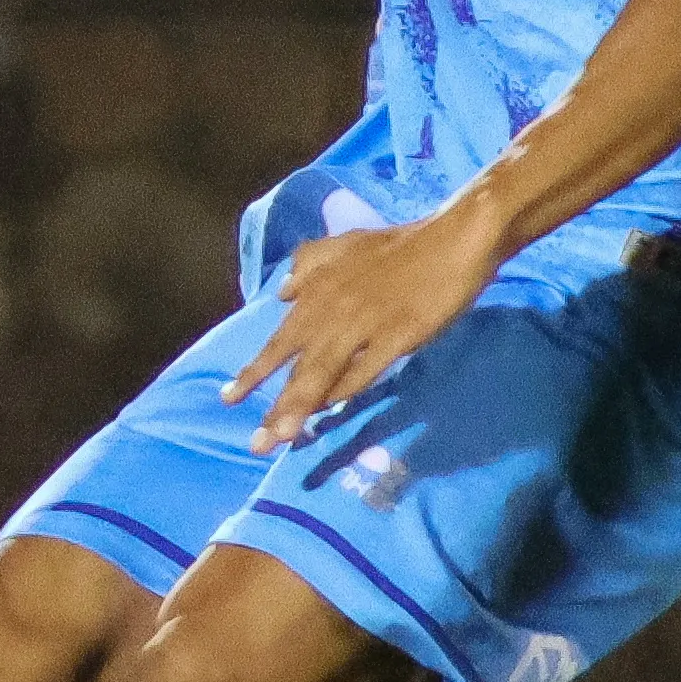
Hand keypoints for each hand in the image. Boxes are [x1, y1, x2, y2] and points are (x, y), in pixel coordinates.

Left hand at [225, 202, 509, 449]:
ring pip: (325, 372)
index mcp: (319, 291)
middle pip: (298, 365)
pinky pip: (366, 369)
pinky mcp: (398, 335)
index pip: (280, 339)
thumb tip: (281, 293)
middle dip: (275, 405)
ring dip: (302, 406)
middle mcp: (334, 310)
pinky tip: (333, 410)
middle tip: (256, 443)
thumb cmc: (399, 246)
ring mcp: (366, 324)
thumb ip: (309, 265)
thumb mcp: (344, 246)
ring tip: (283, 438)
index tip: (228, 398)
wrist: (452, 238)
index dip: (254, 371)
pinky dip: (347, 390)